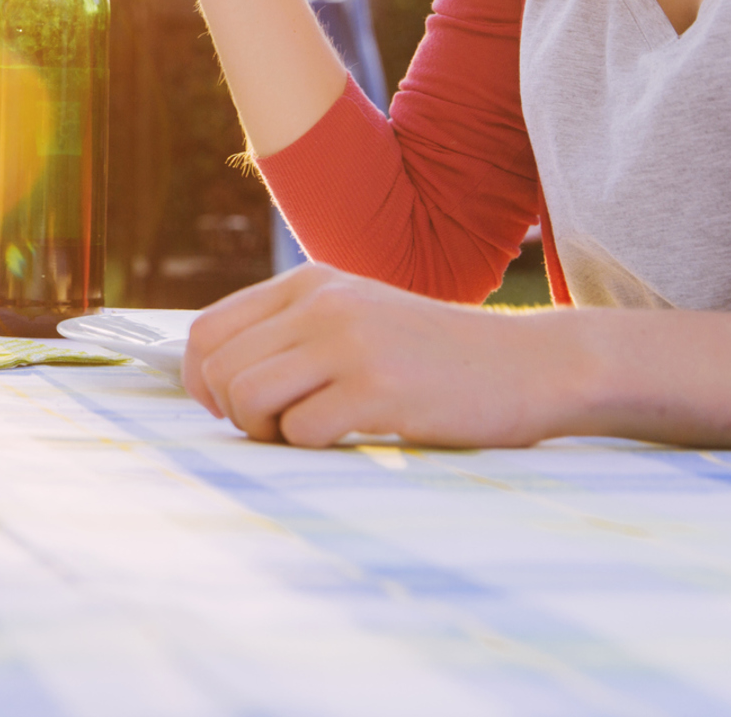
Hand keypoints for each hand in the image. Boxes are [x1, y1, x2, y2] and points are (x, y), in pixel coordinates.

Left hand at [183, 264, 578, 447]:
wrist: (531, 365)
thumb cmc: (435, 356)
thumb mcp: (357, 315)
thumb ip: (292, 331)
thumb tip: (211, 378)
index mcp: (309, 282)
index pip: (207, 329)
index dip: (200, 381)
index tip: (226, 408)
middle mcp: (322, 303)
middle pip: (220, 368)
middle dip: (233, 413)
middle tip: (276, 429)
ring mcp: (350, 342)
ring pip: (246, 396)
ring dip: (264, 432)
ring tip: (305, 434)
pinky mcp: (379, 388)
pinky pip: (301, 430)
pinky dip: (311, 447)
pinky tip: (347, 437)